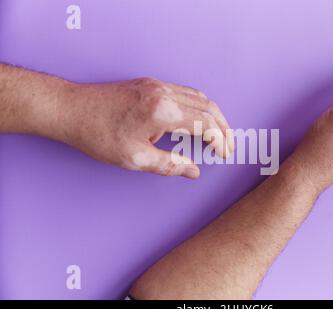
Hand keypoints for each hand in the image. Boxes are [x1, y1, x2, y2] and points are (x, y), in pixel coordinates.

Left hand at [58, 77, 233, 178]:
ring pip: (199, 97)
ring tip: (219, 134)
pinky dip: (199, 107)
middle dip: (223, 128)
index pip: (205, 124)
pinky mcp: (151, 83)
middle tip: (229, 146)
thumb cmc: (99, 135)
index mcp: (163, 111)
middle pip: (208, 108)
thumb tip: (193, 170)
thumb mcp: (136, 158)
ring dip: (213, 116)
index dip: (219, 141)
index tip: (223, 154)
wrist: (71, 110)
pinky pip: (185, 92)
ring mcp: (158, 85)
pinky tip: (198, 119)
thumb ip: (170, 164)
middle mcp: (165, 92)